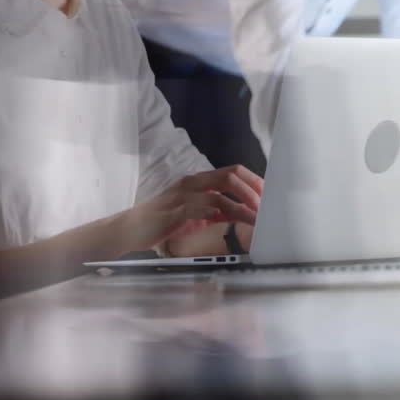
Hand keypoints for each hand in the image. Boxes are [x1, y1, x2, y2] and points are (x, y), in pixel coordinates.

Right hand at [121, 165, 262, 251]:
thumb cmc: (162, 220)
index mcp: (198, 181)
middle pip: (230, 176)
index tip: (268, 195)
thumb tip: (241, 214)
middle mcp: (192, 183)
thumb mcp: (195, 213)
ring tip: (255, 219)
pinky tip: (229, 222)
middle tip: (265, 207)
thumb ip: (217, 211)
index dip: (253, 181)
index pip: (233, 171)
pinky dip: (218, 214)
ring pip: (220, 194)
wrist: (130, 229)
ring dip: (241, 206)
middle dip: (252, 190)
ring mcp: (182, 196)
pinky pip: (201, 209)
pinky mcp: (175, 212)